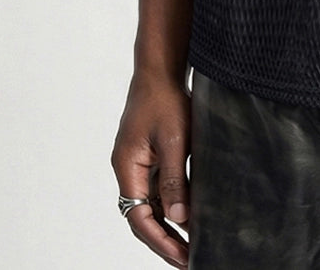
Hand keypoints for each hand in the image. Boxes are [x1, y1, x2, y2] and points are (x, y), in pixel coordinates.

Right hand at [112, 71, 191, 266]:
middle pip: (143, 216)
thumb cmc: (165, 98)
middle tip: (189, 260)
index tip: (182, 257)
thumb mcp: (173, 140)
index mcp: (127, 168)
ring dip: (169, 225)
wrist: (161, 69)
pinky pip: (158, 189)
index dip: (160, 241)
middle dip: (165, 240)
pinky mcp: (150, 156)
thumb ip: (175, 180)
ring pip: (151, 204)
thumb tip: (179, 219)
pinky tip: (191, 214)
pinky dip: (172, 204)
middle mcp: (129, 169)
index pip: (139, 217)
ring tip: (192, 245)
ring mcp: (138, 163)